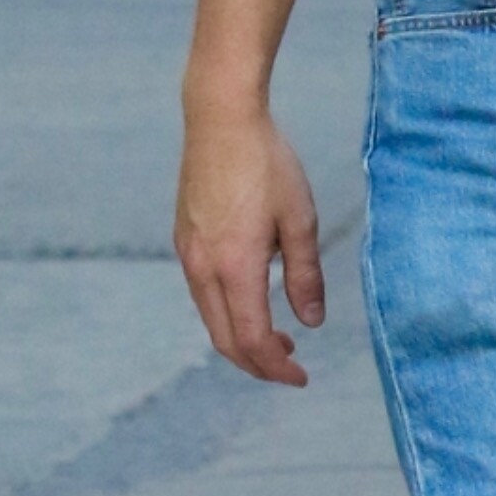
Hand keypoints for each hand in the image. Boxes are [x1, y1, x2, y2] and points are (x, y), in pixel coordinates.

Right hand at [175, 98, 324, 385]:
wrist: (220, 118)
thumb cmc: (266, 162)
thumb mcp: (300, 219)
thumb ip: (305, 275)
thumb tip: (311, 321)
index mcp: (235, 266)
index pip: (253, 339)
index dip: (277, 367)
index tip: (301, 377)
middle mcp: (203, 267)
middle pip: (225, 340)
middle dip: (258, 363)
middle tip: (291, 367)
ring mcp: (188, 254)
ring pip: (211, 319)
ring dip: (242, 338)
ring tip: (278, 337)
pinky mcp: (184, 240)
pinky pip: (202, 293)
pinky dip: (227, 313)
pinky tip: (253, 298)